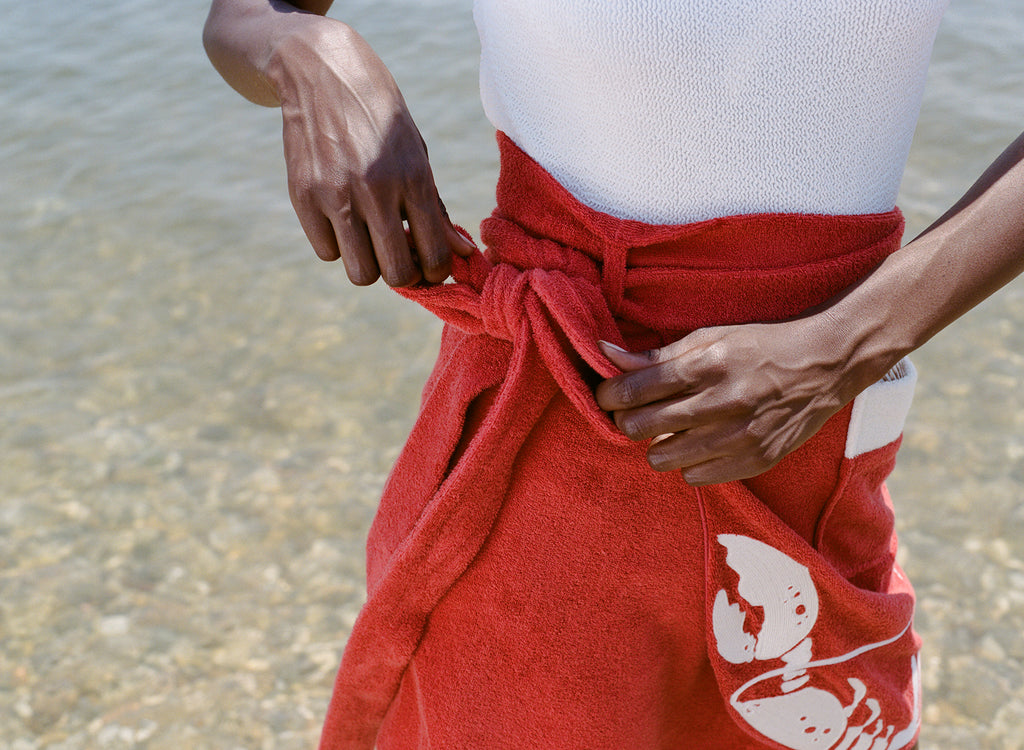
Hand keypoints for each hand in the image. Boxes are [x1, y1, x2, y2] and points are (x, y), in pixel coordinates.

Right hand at [267, 18, 474, 285]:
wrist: (322, 71)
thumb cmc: (381, 118)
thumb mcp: (417, 153)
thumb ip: (437, 208)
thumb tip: (462, 253)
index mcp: (413, 176)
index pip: (434, 254)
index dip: (435, 272)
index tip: (430, 265)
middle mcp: (375, 188)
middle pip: (396, 274)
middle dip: (403, 274)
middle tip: (401, 257)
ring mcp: (335, 194)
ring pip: (360, 273)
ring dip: (369, 265)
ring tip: (370, 240)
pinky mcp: (302, 196)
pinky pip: (326, 252)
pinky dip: (337, 245)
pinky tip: (342, 219)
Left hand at [595, 317, 858, 485]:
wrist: (827, 365)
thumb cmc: (761, 345)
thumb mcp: (710, 337)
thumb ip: (656, 354)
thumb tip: (605, 353)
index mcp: (709, 365)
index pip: (636, 389)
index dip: (609, 395)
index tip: (607, 395)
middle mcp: (723, 403)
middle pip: (641, 428)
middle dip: (628, 420)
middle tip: (637, 411)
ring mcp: (740, 437)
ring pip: (662, 459)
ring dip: (657, 444)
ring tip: (672, 427)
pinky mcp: (755, 461)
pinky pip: (694, 477)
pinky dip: (689, 462)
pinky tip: (701, 442)